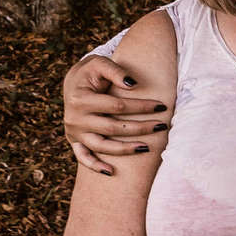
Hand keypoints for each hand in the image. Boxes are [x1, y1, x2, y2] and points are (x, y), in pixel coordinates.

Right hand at [64, 55, 168, 175]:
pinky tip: (111, 172)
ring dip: (125, 149)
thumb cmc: (91, 73)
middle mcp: (75, 118)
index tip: (161, 105)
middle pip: (113, 128)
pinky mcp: (75, 141)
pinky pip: (83, 157)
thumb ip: (115, 70)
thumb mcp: (99, 63)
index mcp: (80, 99)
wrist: (72, 83)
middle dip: (140, 128)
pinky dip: (95, 166)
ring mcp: (74, 132)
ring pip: (102, 146)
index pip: (117, 106)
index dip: (141, 107)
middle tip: (162, 126)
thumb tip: (133, 84)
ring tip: (147, 148)